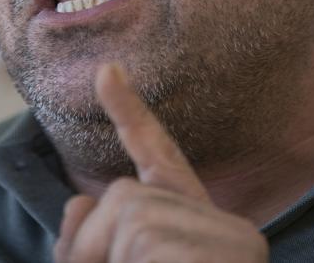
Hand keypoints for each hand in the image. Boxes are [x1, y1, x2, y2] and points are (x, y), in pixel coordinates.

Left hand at [53, 65, 267, 262]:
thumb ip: (92, 240)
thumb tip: (79, 203)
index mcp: (193, 228)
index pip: (160, 158)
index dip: (130, 113)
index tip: (106, 70)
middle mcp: (222, 226)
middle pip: (125, 196)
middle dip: (95, 244)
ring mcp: (232, 240)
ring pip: (131, 224)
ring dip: (115, 262)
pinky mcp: (233, 252)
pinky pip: (146, 248)